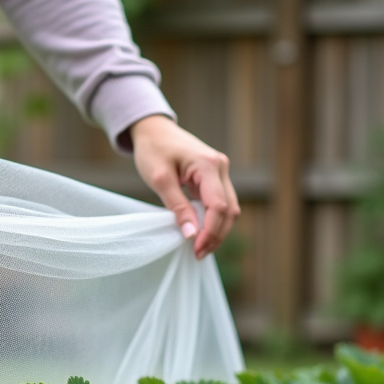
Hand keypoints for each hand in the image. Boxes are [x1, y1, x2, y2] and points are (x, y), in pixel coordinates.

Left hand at [129, 115, 239, 259]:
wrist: (153, 129)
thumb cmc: (153, 149)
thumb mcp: (159, 179)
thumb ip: (177, 206)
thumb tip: (190, 235)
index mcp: (209, 165)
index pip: (218, 206)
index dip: (210, 232)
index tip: (195, 249)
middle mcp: (221, 167)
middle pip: (229, 210)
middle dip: (216, 235)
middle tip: (198, 254)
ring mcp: (220, 171)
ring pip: (229, 208)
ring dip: (217, 230)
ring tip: (200, 248)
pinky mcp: (214, 177)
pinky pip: (220, 202)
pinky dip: (213, 219)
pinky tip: (200, 233)